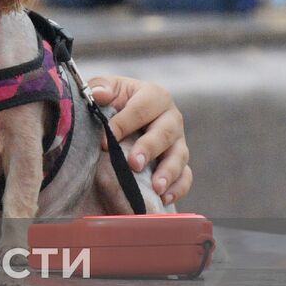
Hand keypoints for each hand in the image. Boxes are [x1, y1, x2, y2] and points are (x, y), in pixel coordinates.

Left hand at [87, 75, 191, 204]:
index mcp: (154, 95)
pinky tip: (163, 198)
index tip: (105, 142)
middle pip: (165, 132)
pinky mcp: (180, 162)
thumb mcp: (106, 89)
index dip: (122, 125)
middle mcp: (171, 117)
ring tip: (155, 187)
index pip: (141, 109)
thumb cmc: (113, 101)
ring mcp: (178, 141)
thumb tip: (99, 93)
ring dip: (168, 172)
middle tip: (133, 164)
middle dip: (149, 149)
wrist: (121, 117)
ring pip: (179, 156)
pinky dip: (178, 188)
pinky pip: (186, 176)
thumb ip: (101, 87)